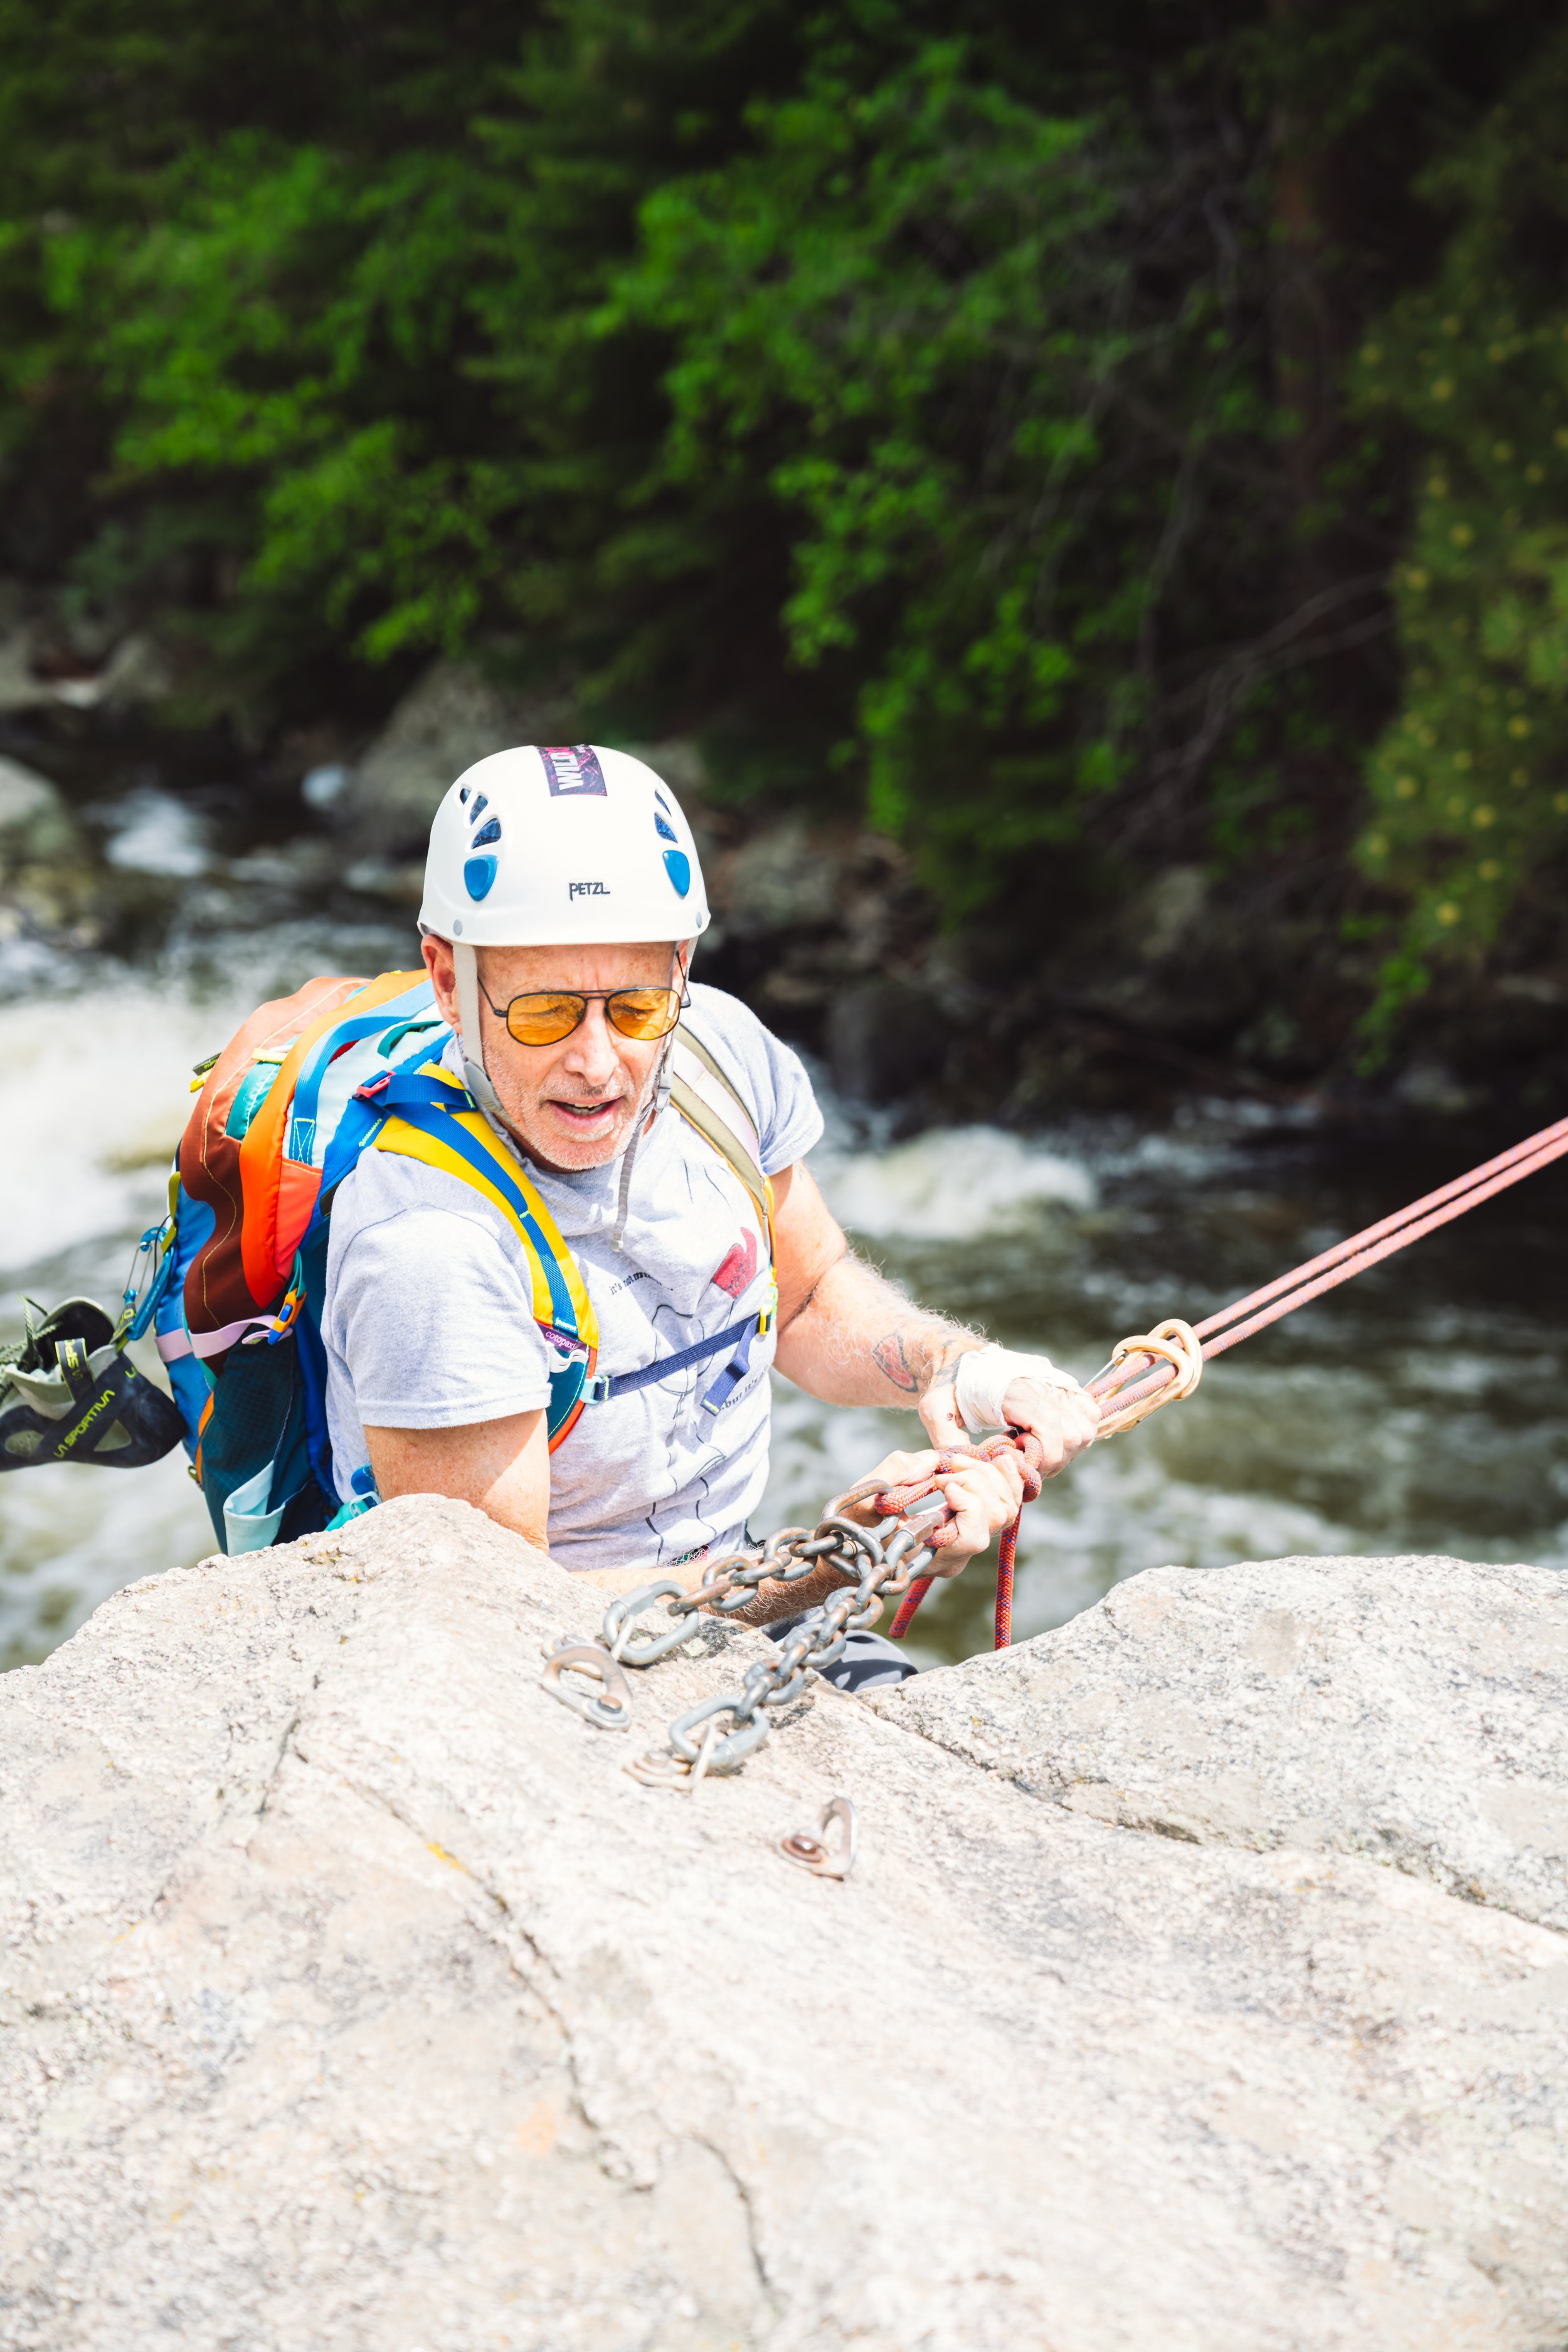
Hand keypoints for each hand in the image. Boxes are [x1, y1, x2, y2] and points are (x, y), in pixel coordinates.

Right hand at [866, 1446, 1027, 1579]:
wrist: (855, 1547)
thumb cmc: (856, 1526)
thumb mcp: (865, 1496)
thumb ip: (898, 1471)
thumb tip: (935, 1459)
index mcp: (933, 1557)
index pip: (972, 1537)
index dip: (966, 1503)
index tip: (941, 1482)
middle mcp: (957, 1556)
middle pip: (996, 1517)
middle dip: (976, 1481)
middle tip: (948, 1467)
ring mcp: (967, 1544)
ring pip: (1006, 1511)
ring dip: (988, 1477)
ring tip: (959, 1463)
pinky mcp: (973, 1528)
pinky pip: (1006, 1507)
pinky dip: (1005, 1481)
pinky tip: (997, 1460)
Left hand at [918, 1350, 1098, 1472]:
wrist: (959, 1358)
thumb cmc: (947, 1385)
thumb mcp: (934, 1408)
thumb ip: (946, 1438)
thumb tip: (965, 1464)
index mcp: (1015, 1391)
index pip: (1051, 1431)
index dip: (1043, 1459)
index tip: (1021, 1466)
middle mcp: (1043, 1385)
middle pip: (1074, 1434)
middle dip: (1054, 1460)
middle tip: (1027, 1465)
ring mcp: (1056, 1384)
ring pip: (1086, 1426)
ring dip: (1067, 1450)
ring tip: (1036, 1454)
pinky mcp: (1063, 1387)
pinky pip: (1089, 1414)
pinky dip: (1077, 1433)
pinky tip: (1049, 1441)